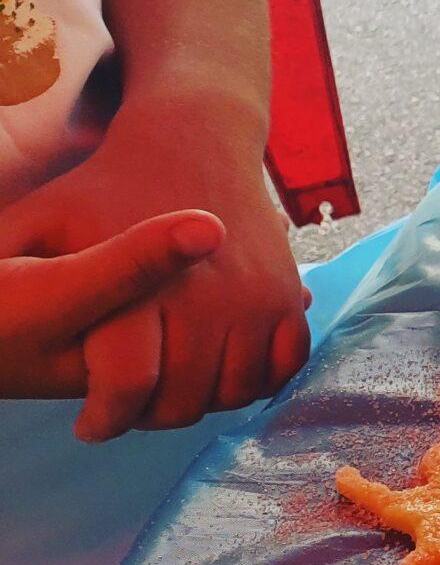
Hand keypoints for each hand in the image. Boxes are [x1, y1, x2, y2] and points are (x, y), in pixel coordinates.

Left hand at [0, 106, 309, 439]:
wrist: (191, 139)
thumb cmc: (103, 186)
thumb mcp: (38, 218)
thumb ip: (2, 261)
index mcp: (138, 285)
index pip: (127, 383)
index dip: (104, 417)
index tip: (87, 424)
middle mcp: (203, 294)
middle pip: (185, 399)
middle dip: (150, 417)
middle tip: (127, 410)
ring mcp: (253, 294)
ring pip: (236, 389)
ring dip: (203, 403)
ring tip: (169, 393)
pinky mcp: (285, 292)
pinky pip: (285, 363)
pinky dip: (259, 380)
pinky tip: (221, 374)